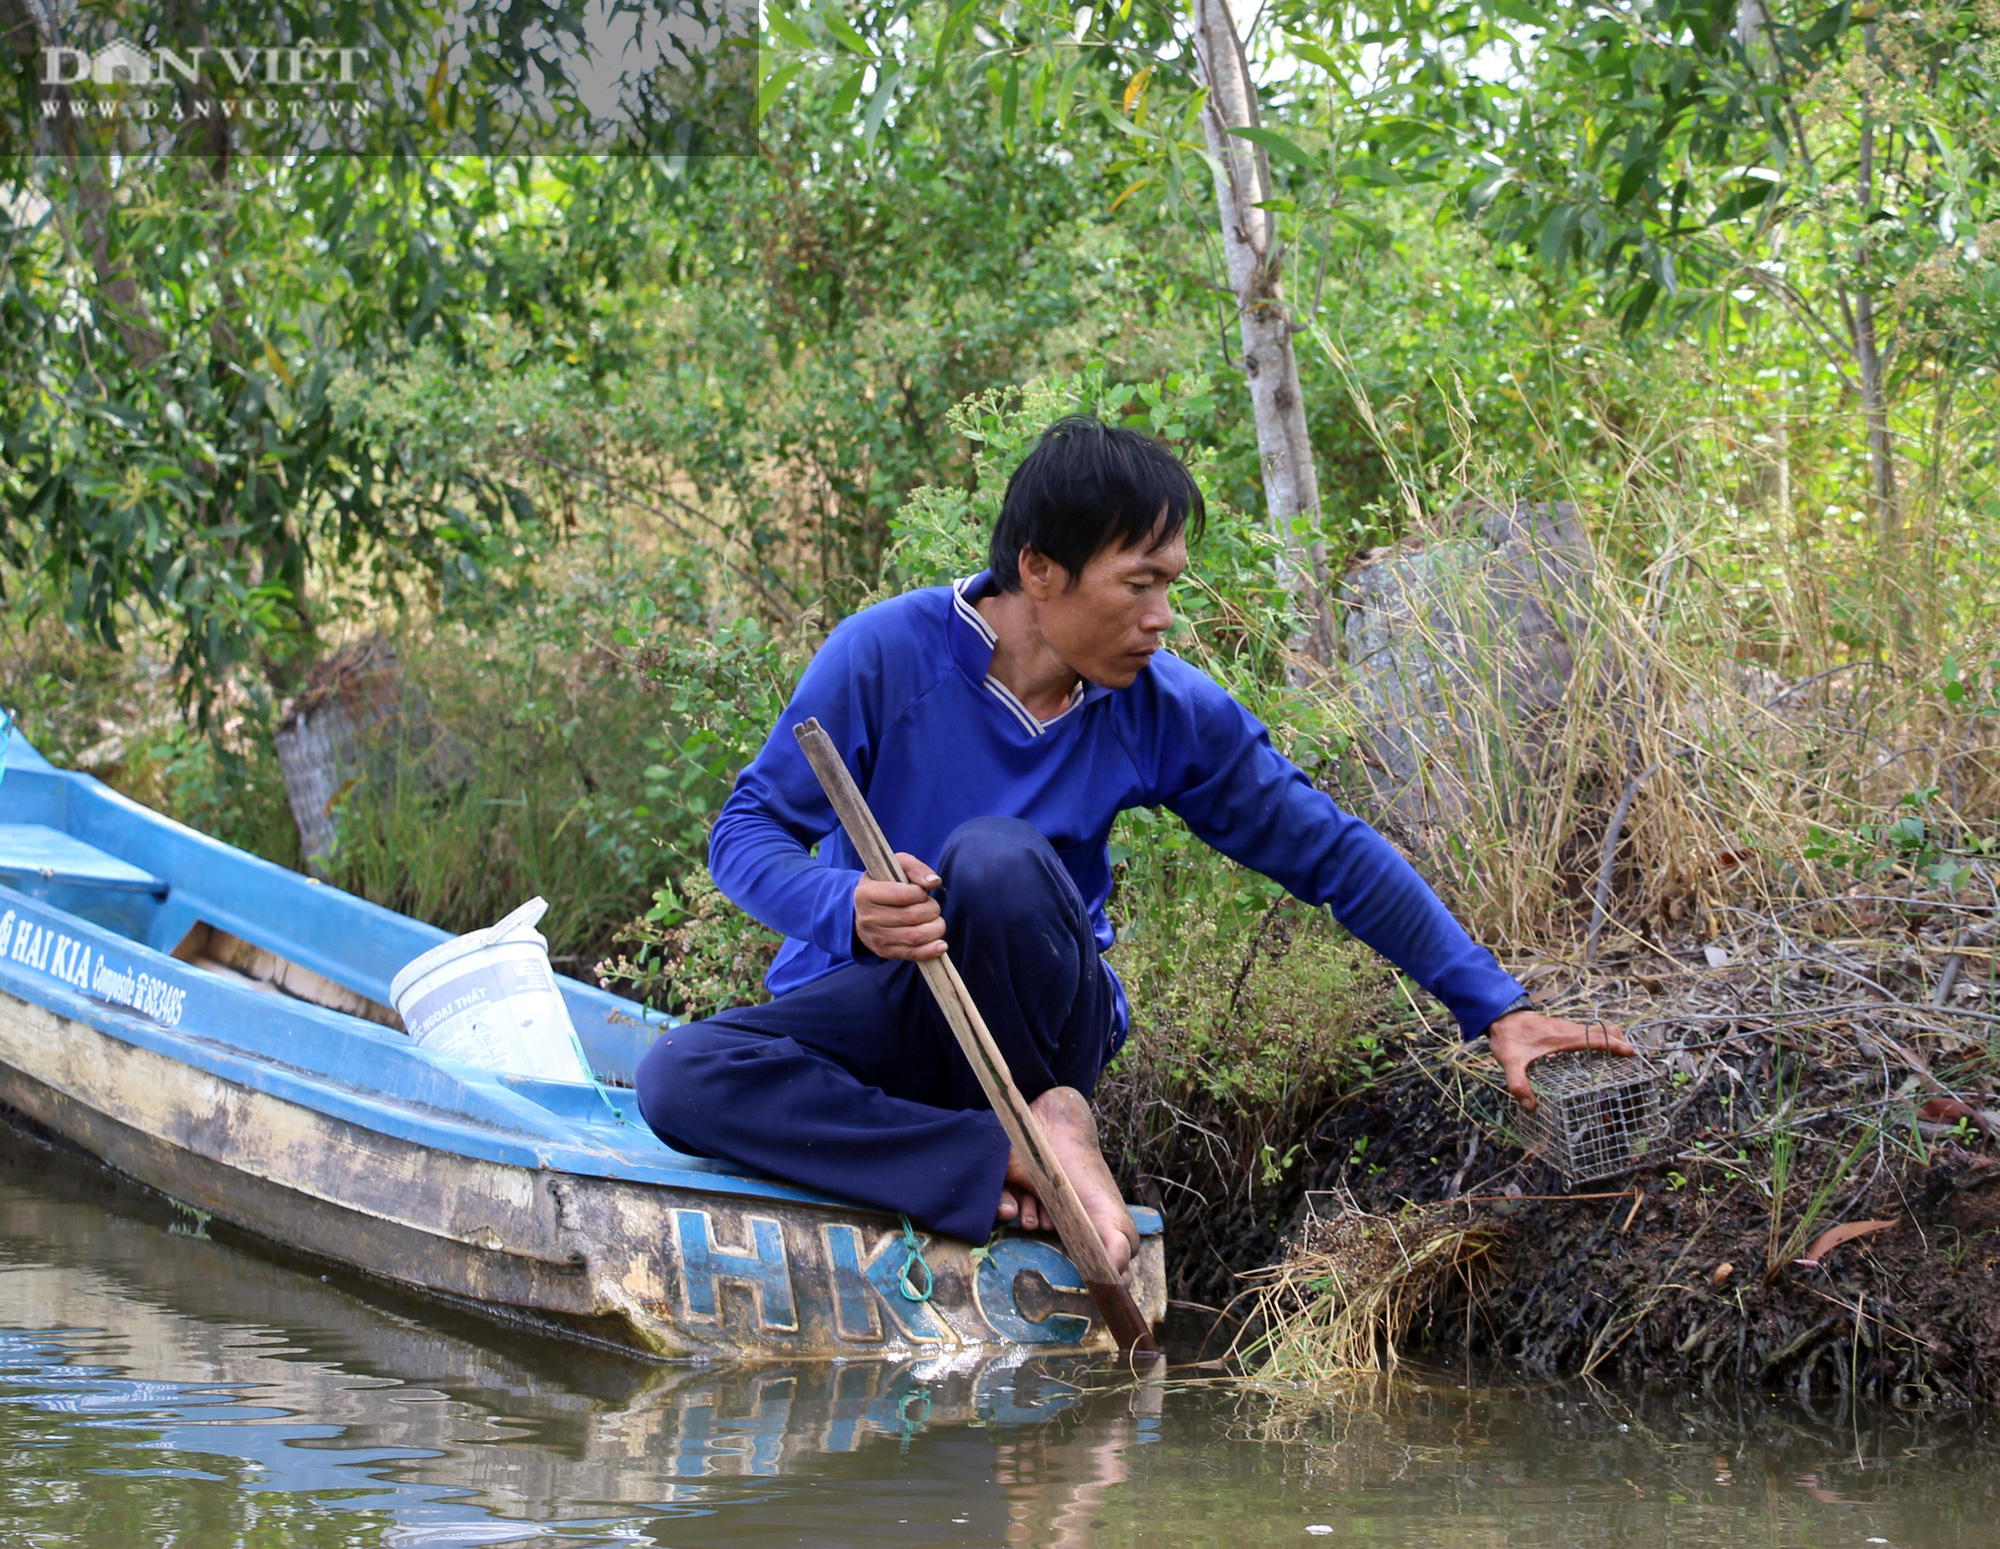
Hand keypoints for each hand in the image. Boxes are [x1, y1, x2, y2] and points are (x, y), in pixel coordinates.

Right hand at [853, 853, 945, 960]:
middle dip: (932, 909)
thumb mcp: (896, 866)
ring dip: (935, 928)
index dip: (920, 893)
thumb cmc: (885, 883)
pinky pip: (912, 954)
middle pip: (913, 917)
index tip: (920, 891)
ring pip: (916, 937)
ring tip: (935, 920)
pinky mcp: (886, 952)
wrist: (865, 910)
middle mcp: (868, 918)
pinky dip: (931, 950)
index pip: (903, 895)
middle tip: (931, 905)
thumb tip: (934, 882)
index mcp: (866, 893)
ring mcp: (876, 938)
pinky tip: (941, 945)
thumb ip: (916, 868)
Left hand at [1488, 1008, 1633, 1112]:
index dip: (1614, 1045)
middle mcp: (1570, 1031)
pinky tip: (1600, 1058)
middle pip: (1604, 1031)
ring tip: (1623, 1062)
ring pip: (1599, 1031)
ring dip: (1612, 1042)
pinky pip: (1590, 1034)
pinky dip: (1601, 1042)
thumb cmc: (1509, 1037)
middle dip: (1620, 1043)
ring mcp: (1569, 1029)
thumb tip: (1530, 1107)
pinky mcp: (1565, 1031)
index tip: (1630, 1052)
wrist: (1502, 1016)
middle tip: (1632, 1062)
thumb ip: (1518, 1084)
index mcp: (1563, 1037)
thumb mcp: (1510, 1062)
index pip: (1595, 1038)